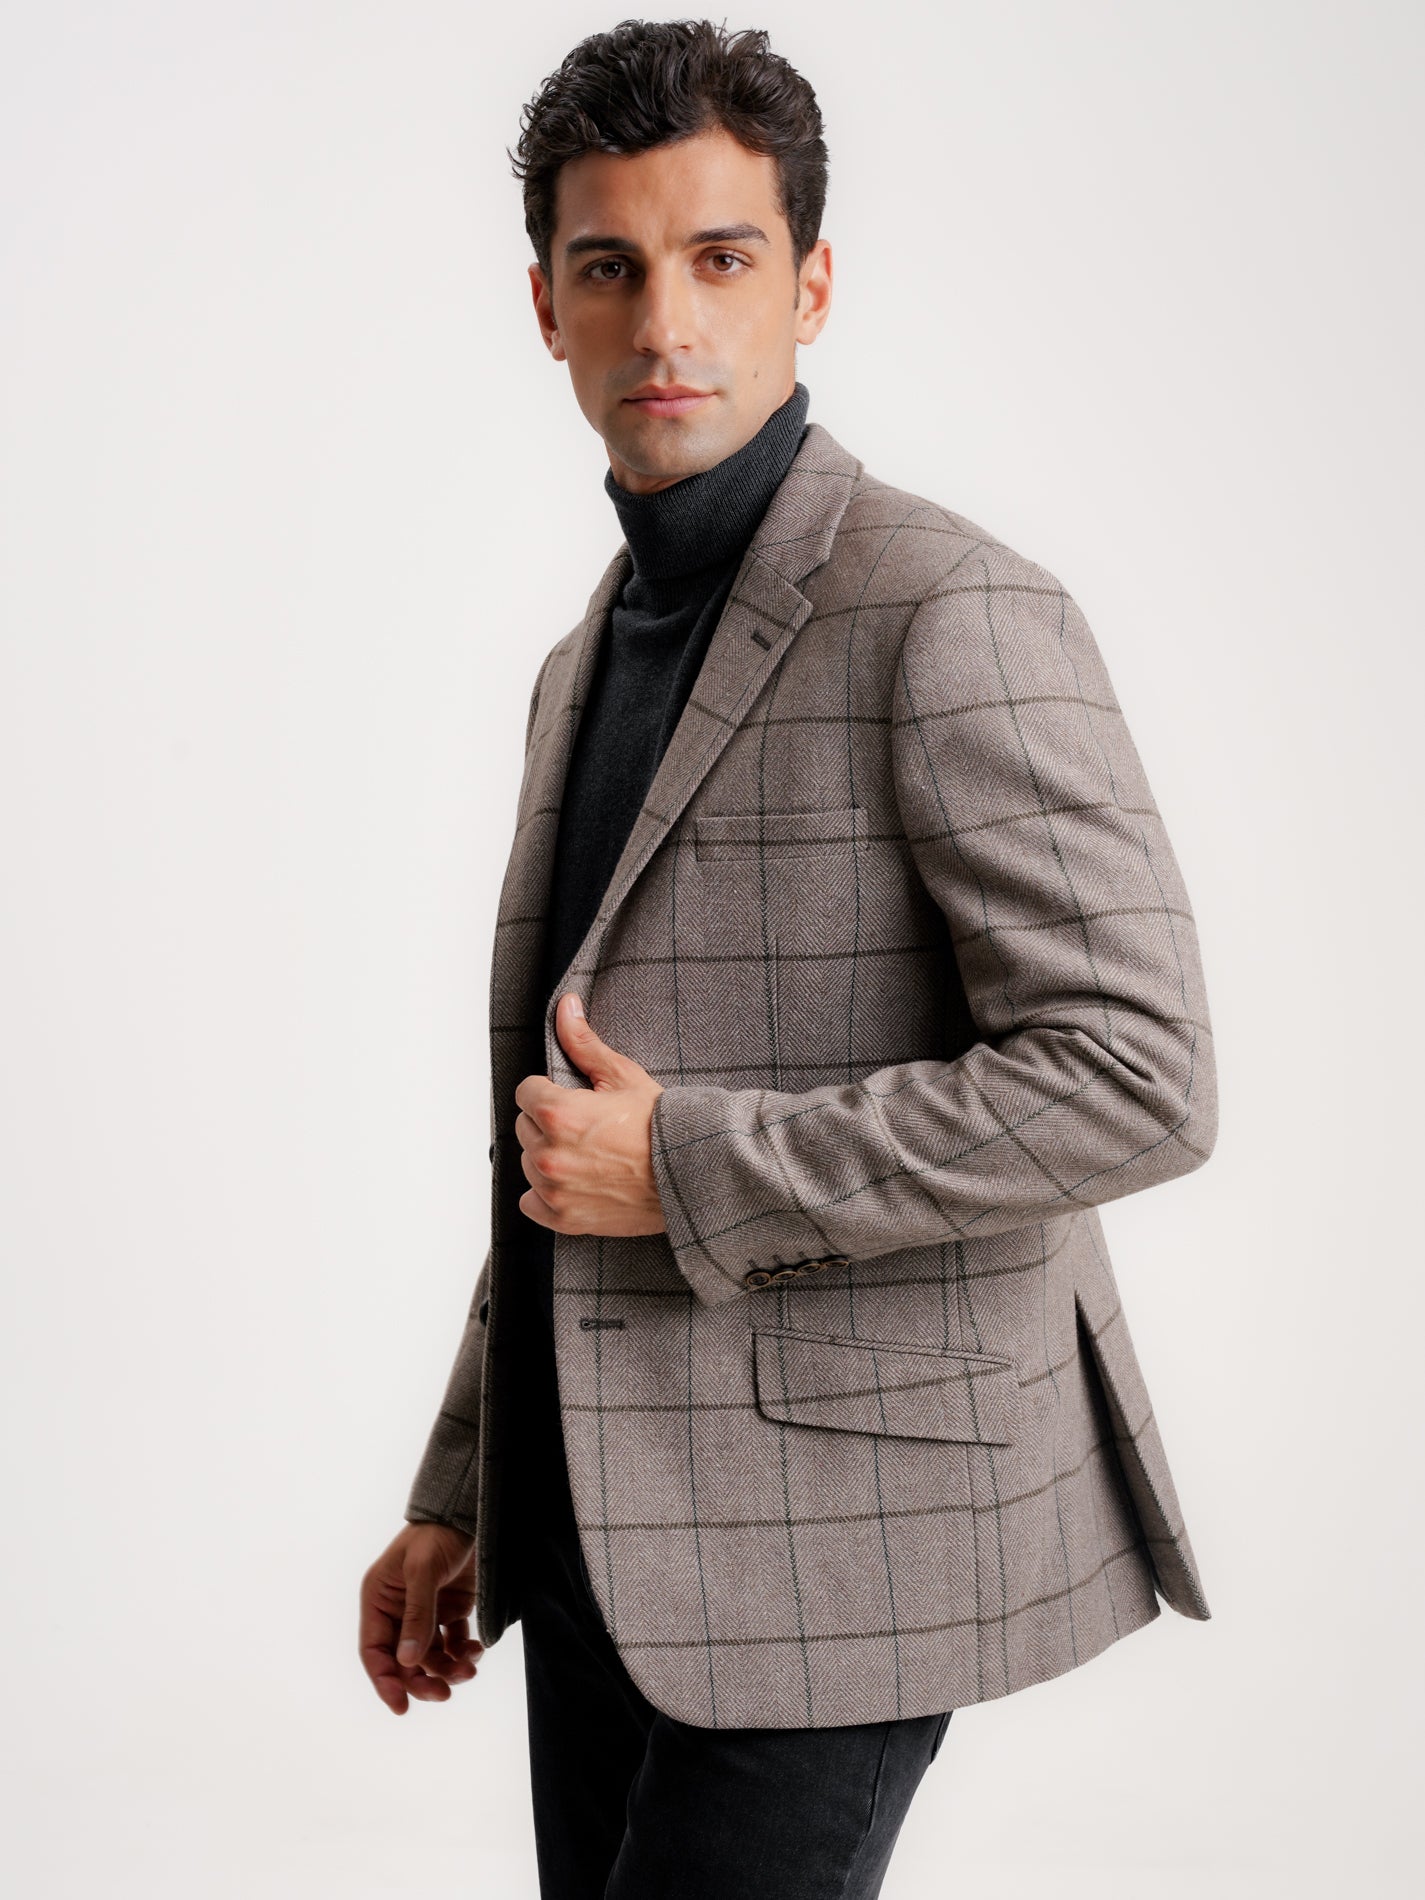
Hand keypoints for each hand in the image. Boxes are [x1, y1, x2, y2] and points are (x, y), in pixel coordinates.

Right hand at [359, 1522, 482, 1714]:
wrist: (468, 1512)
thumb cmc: (435, 1534)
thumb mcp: (423, 1570)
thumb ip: (417, 1615)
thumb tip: (408, 1661)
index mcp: (379, 1601)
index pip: (375, 1652)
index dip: (385, 1681)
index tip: (401, 1707)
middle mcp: (398, 1612)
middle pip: (404, 1662)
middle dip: (423, 1681)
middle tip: (445, 1693)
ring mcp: (426, 1613)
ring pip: (431, 1658)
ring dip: (448, 1669)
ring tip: (469, 1669)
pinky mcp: (451, 1611)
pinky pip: (454, 1645)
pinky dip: (464, 1654)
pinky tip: (476, 1652)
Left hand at [514, 991, 666, 1237]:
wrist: (690, 1175)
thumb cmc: (661, 1126)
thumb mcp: (623, 1076)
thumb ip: (583, 1043)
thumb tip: (565, 1007)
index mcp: (558, 1115)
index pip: (525, 1092)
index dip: (548, 1091)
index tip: (571, 1098)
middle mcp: (549, 1154)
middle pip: (524, 1128)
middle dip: (548, 1123)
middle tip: (586, 1126)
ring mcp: (555, 1190)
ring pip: (529, 1163)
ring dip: (549, 1155)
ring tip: (588, 1153)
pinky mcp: (564, 1218)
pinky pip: (531, 1201)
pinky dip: (546, 1192)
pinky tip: (575, 1181)